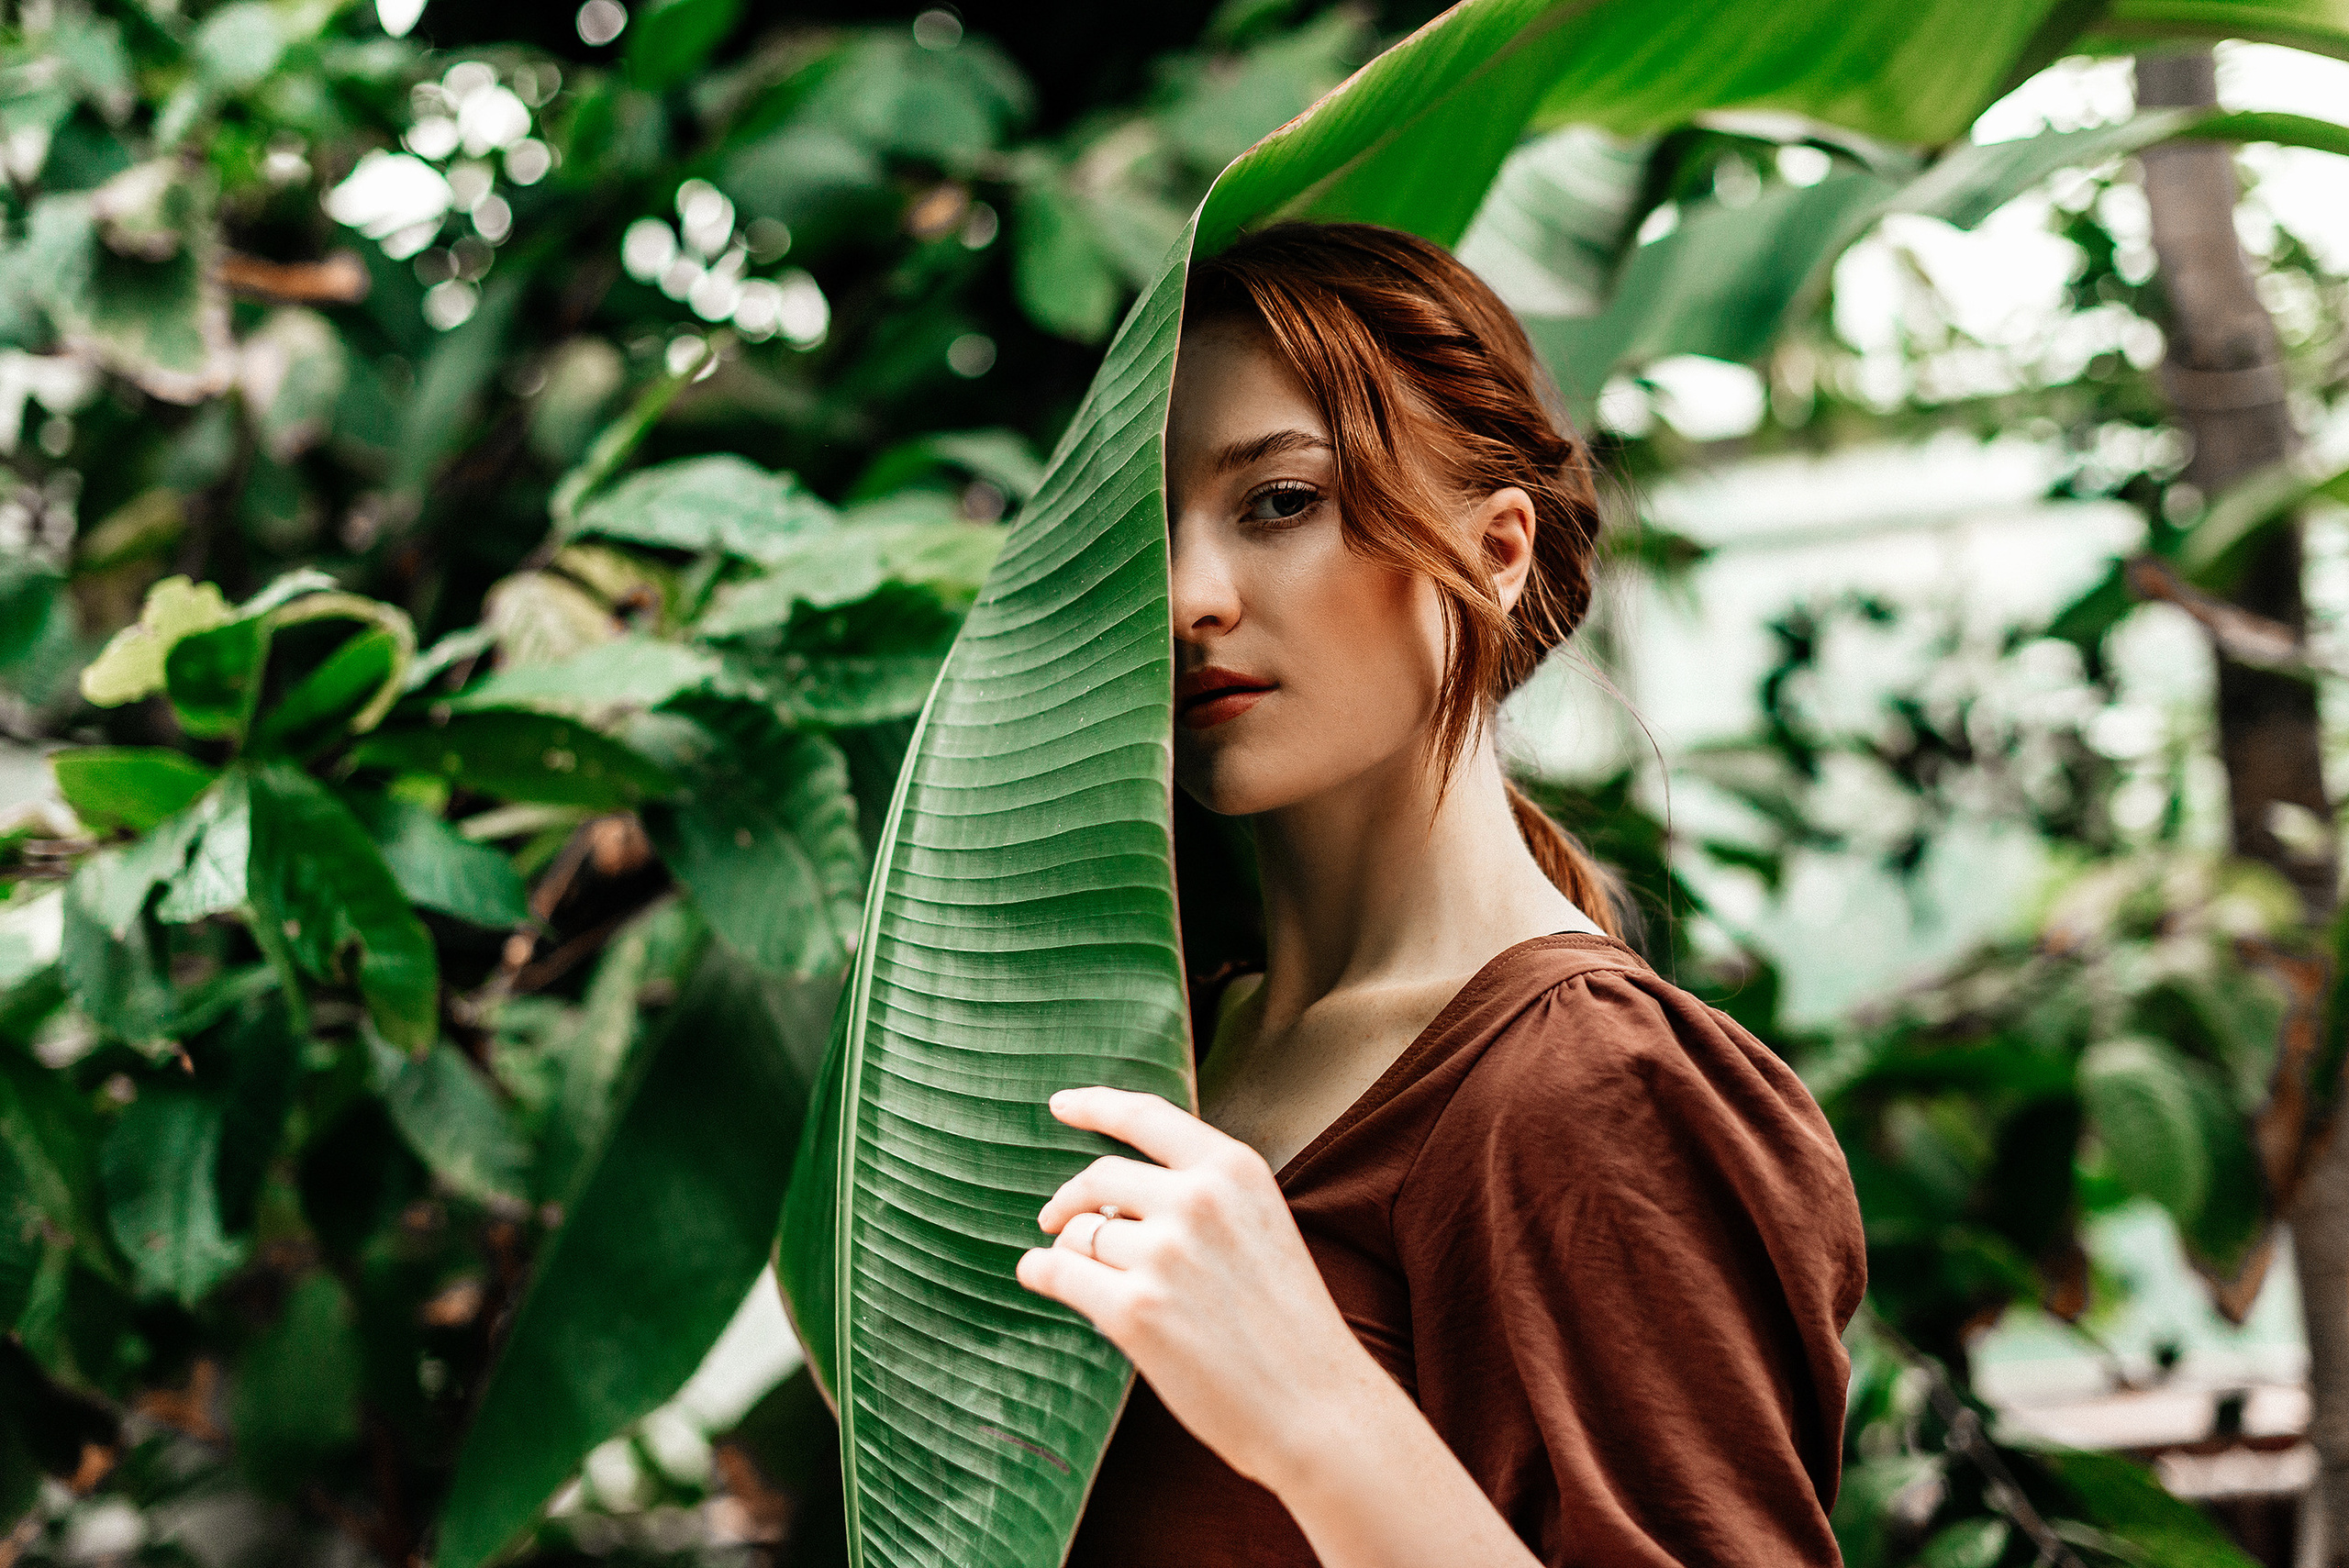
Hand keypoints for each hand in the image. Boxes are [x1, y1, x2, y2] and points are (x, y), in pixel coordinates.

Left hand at [1015, 1086, 1379, 1489]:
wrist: (1316, 1406)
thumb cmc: (1286, 1323)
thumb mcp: (1259, 1225)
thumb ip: (1200, 1194)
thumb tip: (1106, 1193)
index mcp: (1234, 1169)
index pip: (1146, 1116)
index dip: (1095, 1106)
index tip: (1062, 1105)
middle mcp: (1198, 1200)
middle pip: (1099, 1176)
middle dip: (1070, 1200)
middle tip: (1055, 1219)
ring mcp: (1165, 1254)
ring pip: (1078, 1232)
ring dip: (1070, 1251)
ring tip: (1093, 1280)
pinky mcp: (1135, 1311)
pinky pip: (1056, 1272)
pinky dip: (1039, 1272)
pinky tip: (1039, 1277)